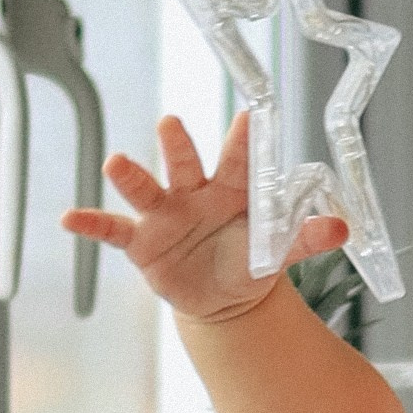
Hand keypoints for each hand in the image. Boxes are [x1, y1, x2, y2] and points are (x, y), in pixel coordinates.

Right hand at [62, 112, 348, 323]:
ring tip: (115, 162)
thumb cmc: (248, 261)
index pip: (239, 161)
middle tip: (171, 123)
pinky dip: (91, 224)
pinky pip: (112, 230)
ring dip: (130, 176)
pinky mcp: (141, 242)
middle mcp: (194, 193)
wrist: (221, 297)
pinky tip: (69, 218)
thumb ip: (305, 237)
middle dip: (178, 144)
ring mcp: (164, 214)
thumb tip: (343, 229)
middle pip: (185, 163)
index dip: (245, 140)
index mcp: (231, 189)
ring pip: (146, 189)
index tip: (251, 115)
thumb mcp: (277, 251)